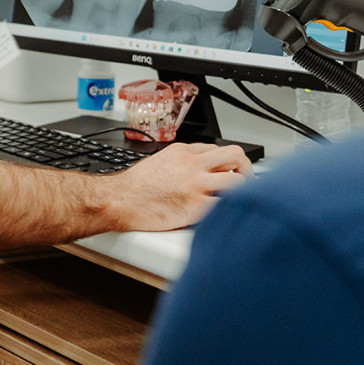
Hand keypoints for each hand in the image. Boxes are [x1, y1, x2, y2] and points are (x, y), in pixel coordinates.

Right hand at [111, 141, 251, 230]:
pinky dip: (230, 211)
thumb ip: (179, 163)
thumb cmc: (133, 187)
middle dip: (245, 168)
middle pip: (235, 155)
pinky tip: (226, 215)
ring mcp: (196, 184)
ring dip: (243, 191)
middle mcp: (192, 164)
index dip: (225, 162)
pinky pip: (227, 205)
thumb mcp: (158, 162)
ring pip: (238, 180)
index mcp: (182, 152)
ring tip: (239, 201)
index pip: (216, 149)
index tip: (228, 171)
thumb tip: (193, 171)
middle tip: (243, 181)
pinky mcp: (197, 205)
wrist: (118, 200)